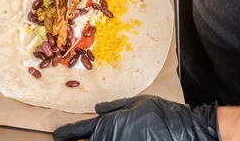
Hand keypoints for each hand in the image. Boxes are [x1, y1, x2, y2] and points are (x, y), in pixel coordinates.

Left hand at [53, 95, 219, 140]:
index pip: (80, 131)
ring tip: (99, 136)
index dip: (66, 134)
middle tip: (68, 139)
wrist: (183, 132)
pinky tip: (120, 137)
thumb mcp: (136, 102)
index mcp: (109, 125)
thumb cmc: (160, 114)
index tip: (56, 135)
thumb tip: (97, 109)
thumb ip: (114, 106)